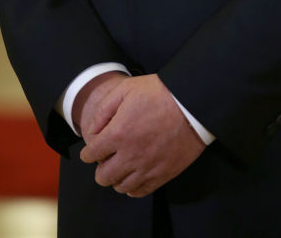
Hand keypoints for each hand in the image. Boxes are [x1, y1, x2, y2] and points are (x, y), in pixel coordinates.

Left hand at [79, 74, 205, 196]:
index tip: (92, 149)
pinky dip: (132, 188)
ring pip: (120, 186)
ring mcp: (147, 167)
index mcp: (118, 134)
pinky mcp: (163, 174)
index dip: (88, 152)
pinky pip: (140, 192)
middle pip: (103, 176)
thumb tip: (93, 131)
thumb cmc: (159, 92)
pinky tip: (134, 176)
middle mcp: (130, 155)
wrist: (192, 103)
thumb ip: (104, 110)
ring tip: (121, 165)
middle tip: (107, 157)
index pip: (91, 155)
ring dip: (116, 177)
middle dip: (100, 167)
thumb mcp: (126, 89)